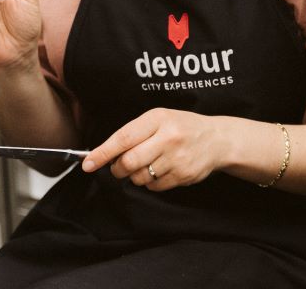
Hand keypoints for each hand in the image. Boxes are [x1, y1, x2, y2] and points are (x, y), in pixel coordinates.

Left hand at [82, 109, 229, 191]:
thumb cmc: (181, 127)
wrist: (217, 139)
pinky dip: (151, 182)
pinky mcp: (183, 175)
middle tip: (118, 167)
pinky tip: (160, 170)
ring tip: (146, 165)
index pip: (123, 138)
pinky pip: (155, 187)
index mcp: (158, 119)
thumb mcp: (159, 119)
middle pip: (129, 162)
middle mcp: (168, 138)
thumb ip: (134, 133)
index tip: (88, 164)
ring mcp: (177, 158)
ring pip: (140, 177)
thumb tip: (105, 154)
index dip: (103, 153)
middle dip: (117, 169)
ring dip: (135, 176)